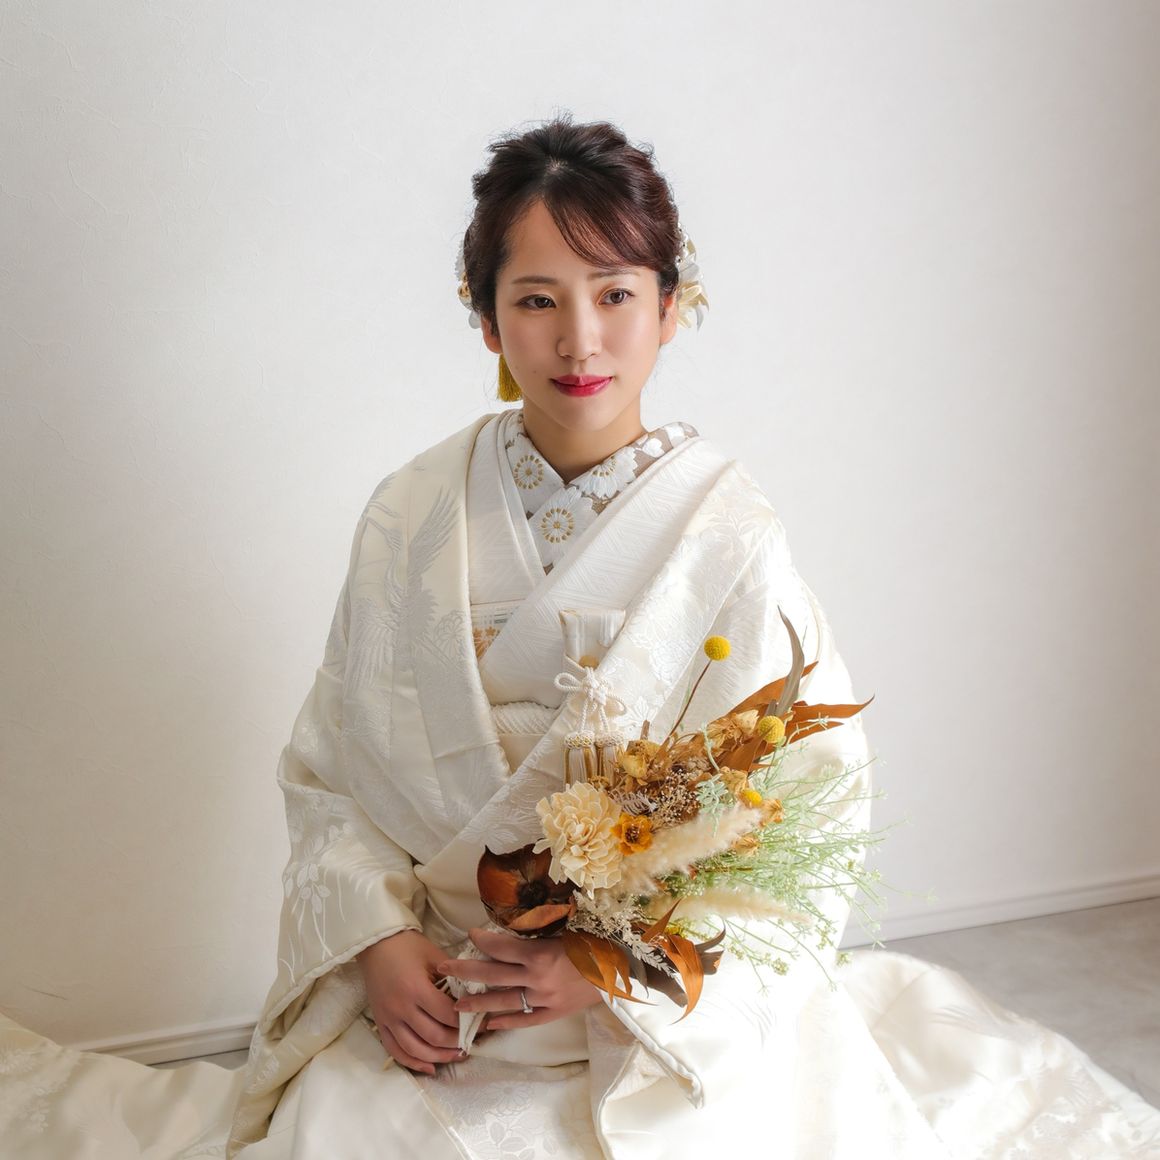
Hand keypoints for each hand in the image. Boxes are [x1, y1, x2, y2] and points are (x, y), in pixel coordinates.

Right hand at [356, 929, 461, 1075]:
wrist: (376, 944)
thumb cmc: (408, 946)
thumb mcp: (435, 957)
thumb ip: (453, 978)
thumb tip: (473, 998)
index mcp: (415, 988)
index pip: (446, 1015)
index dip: (467, 1022)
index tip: (483, 1023)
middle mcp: (400, 1008)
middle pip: (433, 1036)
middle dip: (456, 1041)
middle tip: (473, 1040)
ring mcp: (388, 1019)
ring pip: (415, 1049)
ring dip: (439, 1056)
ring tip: (457, 1055)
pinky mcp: (380, 1024)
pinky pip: (396, 1051)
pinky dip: (413, 1062)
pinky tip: (430, 1067)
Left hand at [437, 926, 602, 1030]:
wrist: (622, 969)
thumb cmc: (594, 943)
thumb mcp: (565, 929)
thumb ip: (538, 931)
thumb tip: (512, 924)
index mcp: (539, 954)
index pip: (500, 947)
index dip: (482, 939)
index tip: (469, 934)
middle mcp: (536, 979)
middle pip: (492, 975)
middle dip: (464, 971)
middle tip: (442, 969)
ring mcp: (543, 1000)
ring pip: (503, 1002)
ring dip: (477, 1002)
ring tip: (456, 1005)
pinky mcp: (552, 1014)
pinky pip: (524, 1020)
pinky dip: (506, 1023)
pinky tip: (489, 1025)